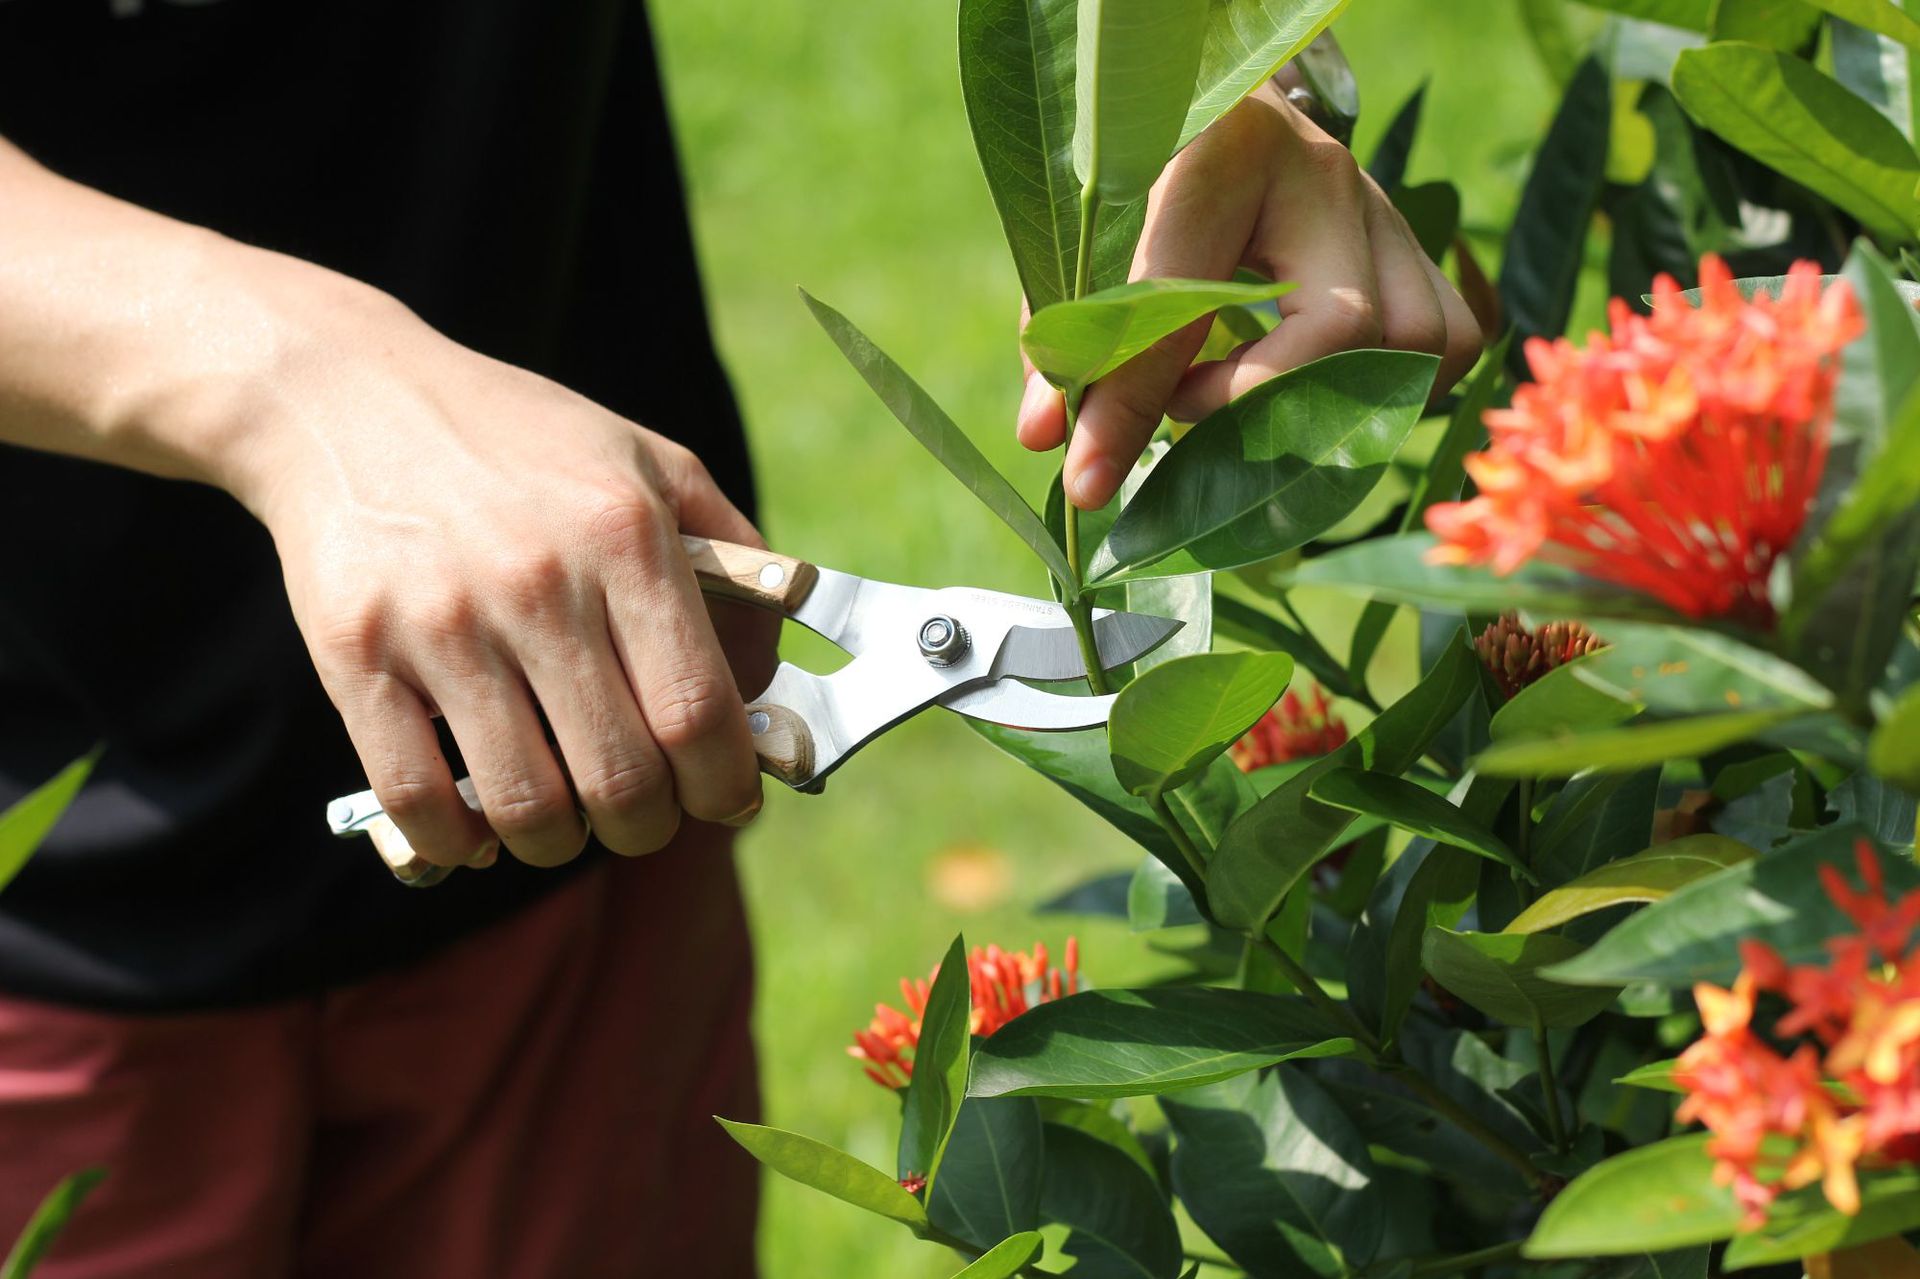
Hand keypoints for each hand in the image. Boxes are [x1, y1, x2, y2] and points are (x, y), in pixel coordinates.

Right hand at [226, 256, 765, 869]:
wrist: (348, 397)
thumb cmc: (520, 442)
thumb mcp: (647, 461)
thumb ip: (733, 556)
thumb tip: (776, 673)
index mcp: (625, 535)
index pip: (698, 710)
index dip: (724, 783)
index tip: (725, 797)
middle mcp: (538, 580)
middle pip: (622, 778)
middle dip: (647, 825)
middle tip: (642, 814)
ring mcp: (440, 622)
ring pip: (526, 806)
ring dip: (557, 843)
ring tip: (562, 821)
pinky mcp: (354, 655)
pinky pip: (416, 800)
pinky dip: (456, 842)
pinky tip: (476, 825)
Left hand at [1018, 81, 1484, 509]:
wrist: (1202, 98)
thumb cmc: (1135, 170)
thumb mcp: (1082, 238)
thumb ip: (1071, 332)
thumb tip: (1049, 441)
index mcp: (1224, 151)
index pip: (1184, 300)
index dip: (1133, 404)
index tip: (1089, 478)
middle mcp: (1325, 173)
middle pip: (1346, 326)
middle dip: (1259, 405)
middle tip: (1184, 415)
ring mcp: (1381, 205)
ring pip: (1420, 338)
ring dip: (1340, 404)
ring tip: (1251, 413)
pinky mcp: (1409, 240)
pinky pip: (1449, 337)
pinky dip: (1392, 390)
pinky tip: (1320, 400)